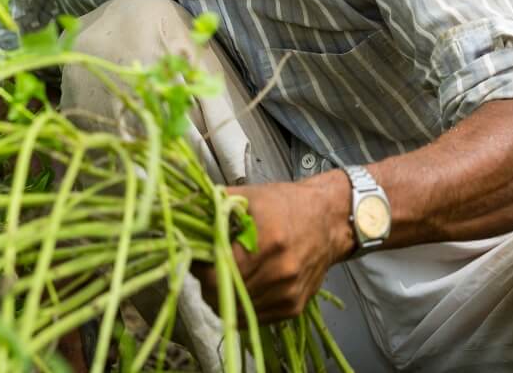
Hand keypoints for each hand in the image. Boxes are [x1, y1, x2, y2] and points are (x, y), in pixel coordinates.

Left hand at [196, 170, 354, 322]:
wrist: (328, 220)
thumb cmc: (287, 204)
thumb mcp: (248, 196)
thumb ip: (214, 207)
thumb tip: (184, 220)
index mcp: (267, 241)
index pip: (215, 274)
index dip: (200, 268)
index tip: (198, 257)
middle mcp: (280, 272)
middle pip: (223, 296)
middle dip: (208, 283)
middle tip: (208, 267)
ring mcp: (288, 293)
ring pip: (237, 311)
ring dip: (223, 297)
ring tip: (225, 275)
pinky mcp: (293, 306)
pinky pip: (254, 318)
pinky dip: (242, 305)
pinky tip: (243, 285)